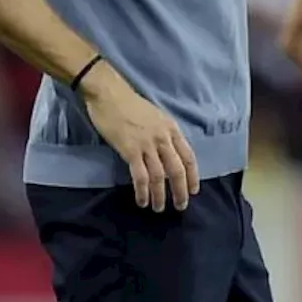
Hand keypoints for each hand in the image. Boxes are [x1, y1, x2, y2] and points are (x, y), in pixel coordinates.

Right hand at [78, 63, 199, 210]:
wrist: (109, 94)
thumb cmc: (129, 103)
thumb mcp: (155, 116)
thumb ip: (163, 134)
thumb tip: (166, 155)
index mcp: (171, 128)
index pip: (188, 156)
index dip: (192, 176)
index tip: (193, 190)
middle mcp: (163, 137)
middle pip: (177, 170)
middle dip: (180, 191)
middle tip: (180, 206)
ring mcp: (147, 144)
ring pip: (160, 176)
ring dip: (160, 195)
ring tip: (158, 208)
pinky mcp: (131, 150)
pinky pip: (141, 177)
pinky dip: (143, 191)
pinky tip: (142, 201)